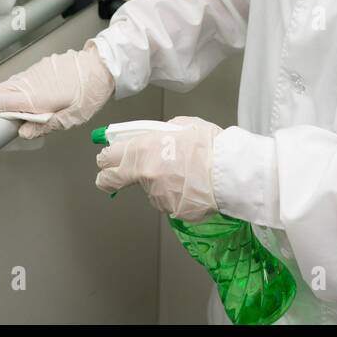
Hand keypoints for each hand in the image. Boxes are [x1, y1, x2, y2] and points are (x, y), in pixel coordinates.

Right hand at [0, 40, 114, 138]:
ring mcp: (35, 71)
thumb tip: (24, 132)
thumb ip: (45, 126)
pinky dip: (19, 86)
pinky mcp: (42, 65)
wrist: (102, 66)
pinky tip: (28, 95)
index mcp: (36, 97)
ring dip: (7, 94)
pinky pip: (23, 76)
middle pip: (2, 90)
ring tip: (12, 109)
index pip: (1, 102)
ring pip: (12, 82)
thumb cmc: (90, 92)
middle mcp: (31, 81)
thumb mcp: (71, 118)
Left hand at [95, 116, 221, 221]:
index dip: (105, 160)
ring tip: (185, 173)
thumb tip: (153, 139)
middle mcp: (144, 175)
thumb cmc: (209, 145)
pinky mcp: (171, 211)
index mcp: (143, 150)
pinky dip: (176, 194)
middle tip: (111, 178)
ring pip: (149, 189)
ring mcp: (157, 196)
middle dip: (108, 179)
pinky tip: (192, 185)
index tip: (105, 161)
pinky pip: (168, 200)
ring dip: (158, 183)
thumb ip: (160, 135)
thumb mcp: (181, 126)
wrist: (231, 172)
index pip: (108, 158)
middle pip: (113, 180)